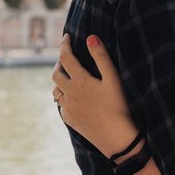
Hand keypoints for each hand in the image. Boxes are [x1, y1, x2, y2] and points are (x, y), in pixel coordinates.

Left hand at [52, 33, 139, 158]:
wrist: (116, 138)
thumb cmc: (118, 105)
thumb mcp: (113, 79)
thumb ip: (101, 57)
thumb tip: (90, 38)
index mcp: (80, 80)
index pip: (66, 57)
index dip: (65, 44)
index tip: (67, 36)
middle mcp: (69, 93)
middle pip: (56, 73)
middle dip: (60, 63)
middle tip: (68, 58)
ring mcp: (68, 108)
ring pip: (55, 90)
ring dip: (59, 81)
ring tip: (68, 76)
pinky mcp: (70, 120)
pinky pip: (61, 106)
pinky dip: (63, 97)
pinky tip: (72, 98)